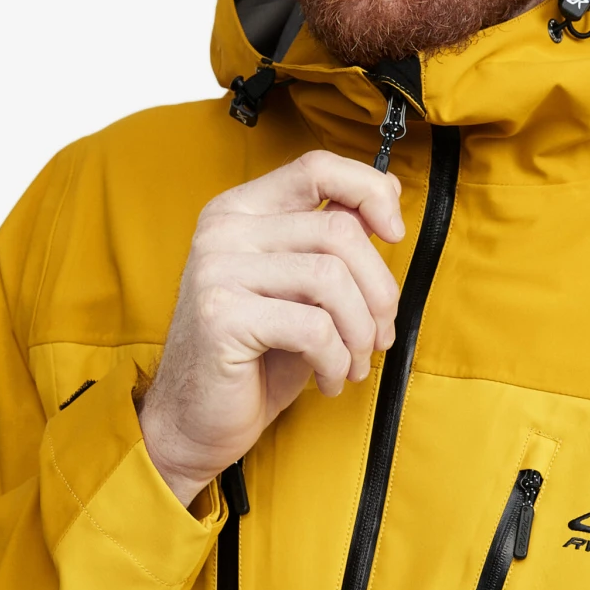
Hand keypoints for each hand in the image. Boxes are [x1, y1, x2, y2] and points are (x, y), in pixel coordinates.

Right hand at [138, 150, 404, 505]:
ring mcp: (217, 268)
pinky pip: (314, 327)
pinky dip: (337, 359)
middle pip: (339, 230)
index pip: (316, 167)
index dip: (369, 190)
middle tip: (381, 334)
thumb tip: (384, 203)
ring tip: (356, 362)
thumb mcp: (302, 291)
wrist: (194, 422)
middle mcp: (224, 229)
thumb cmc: (255, 357)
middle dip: (379, 290)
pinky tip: (330, 378)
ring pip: (332, 279)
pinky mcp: (221, 315)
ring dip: (361, 331)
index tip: (394, 232)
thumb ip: (331, 243)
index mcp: (242, 210)